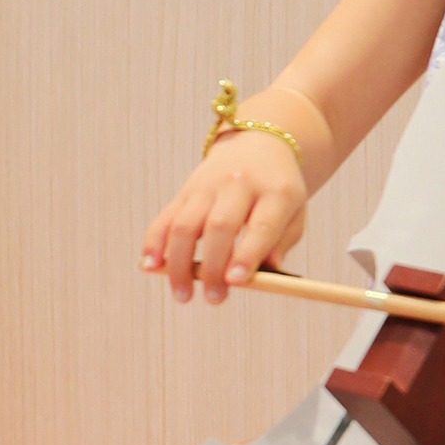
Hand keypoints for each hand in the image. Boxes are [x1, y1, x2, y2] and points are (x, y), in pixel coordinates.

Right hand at [141, 132, 307, 303]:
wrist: (257, 145)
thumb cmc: (278, 190)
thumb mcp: (295, 212)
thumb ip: (282, 241)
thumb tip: (267, 272)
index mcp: (275, 191)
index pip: (261, 224)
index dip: (247, 254)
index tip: (237, 282)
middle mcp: (239, 184)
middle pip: (219, 226)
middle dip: (212, 266)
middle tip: (214, 299)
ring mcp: (208, 186)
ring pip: (186, 224)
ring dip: (180, 263)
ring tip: (183, 294)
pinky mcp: (184, 191)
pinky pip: (165, 218)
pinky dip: (154, 243)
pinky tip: (150, 267)